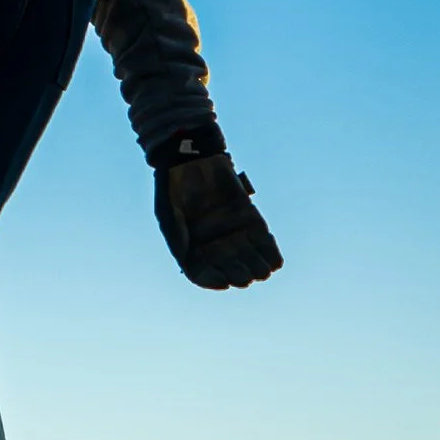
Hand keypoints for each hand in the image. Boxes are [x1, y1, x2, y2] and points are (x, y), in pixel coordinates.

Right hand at [155, 154, 282, 288]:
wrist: (191, 158)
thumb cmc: (174, 186)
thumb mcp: (168, 213)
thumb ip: (176, 237)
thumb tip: (187, 261)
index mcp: (192, 247)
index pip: (204, 274)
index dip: (214, 281)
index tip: (224, 281)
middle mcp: (214, 244)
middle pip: (231, 271)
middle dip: (239, 276)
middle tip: (244, 274)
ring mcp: (234, 233)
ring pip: (251, 262)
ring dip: (258, 268)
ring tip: (261, 269)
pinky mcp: (251, 220)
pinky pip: (265, 244)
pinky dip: (271, 252)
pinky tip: (270, 253)